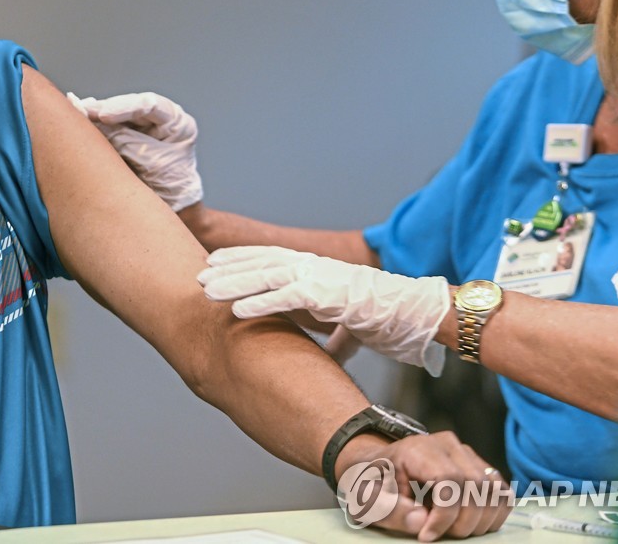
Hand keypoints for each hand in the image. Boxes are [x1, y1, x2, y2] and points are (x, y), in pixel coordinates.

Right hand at [67, 91, 202, 211]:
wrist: (172, 211)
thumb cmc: (172, 189)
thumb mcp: (152, 164)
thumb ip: (127, 142)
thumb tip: (98, 123)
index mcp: (177, 122)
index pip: (150, 105)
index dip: (124, 107)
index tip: (103, 115)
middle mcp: (160, 121)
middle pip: (129, 108)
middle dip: (104, 110)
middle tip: (82, 110)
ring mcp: (143, 128)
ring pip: (116, 117)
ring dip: (95, 116)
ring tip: (76, 112)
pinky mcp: (127, 139)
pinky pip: (110, 130)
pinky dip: (94, 127)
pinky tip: (79, 119)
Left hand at [198, 245, 449, 375]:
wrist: (418, 313)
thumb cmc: (389, 317)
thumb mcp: (354, 327)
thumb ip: (337, 337)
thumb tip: (329, 358)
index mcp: (318, 271)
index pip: (272, 260)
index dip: (243, 261)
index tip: (216, 264)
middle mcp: (314, 269)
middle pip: (262, 263)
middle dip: (229, 268)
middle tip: (199, 275)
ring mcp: (320, 279)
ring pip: (266, 275)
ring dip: (234, 282)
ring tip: (205, 290)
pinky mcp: (328, 295)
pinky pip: (286, 298)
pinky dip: (259, 303)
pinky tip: (235, 312)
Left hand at [338, 432, 510, 540]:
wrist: (375, 466)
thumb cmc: (371, 481)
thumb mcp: (367, 498)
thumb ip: (389, 509)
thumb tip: (421, 520)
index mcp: (418, 449)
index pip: (449, 480)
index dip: (444, 514)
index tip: (426, 535)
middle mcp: (447, 445)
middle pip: (476, 486)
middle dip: (462, 522)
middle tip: (438, 535)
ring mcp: (466, 454)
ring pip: (494, 490)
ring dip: (480, 521)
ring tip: (452, 529)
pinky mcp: (478, 466)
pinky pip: (501, 492)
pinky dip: (493, 513)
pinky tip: (470, 523)